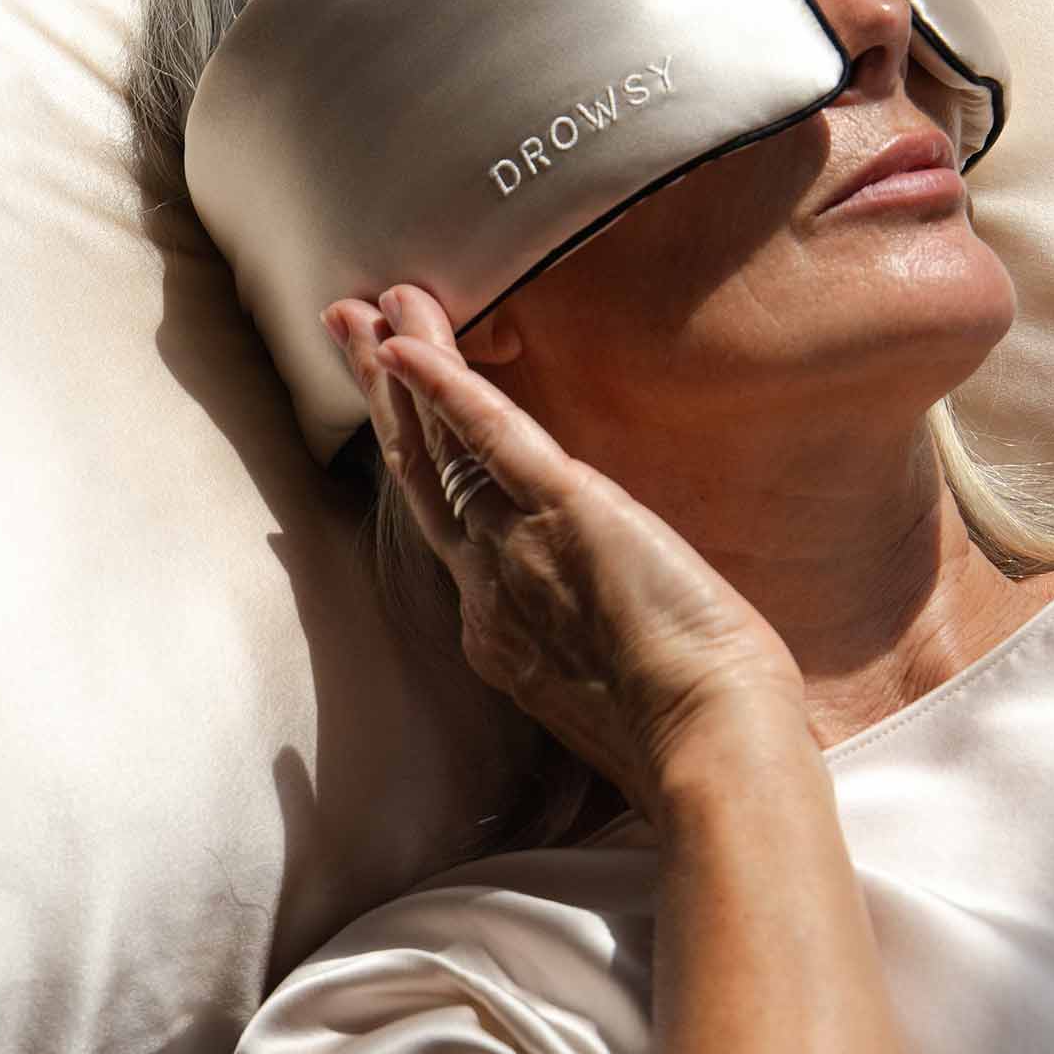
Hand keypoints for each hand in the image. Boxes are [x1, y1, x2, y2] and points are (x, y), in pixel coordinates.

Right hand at [322, 284, 812, 829]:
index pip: (446, 523)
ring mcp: (515, 549)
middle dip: (380, 396)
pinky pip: (491, 437)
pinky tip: (410, 342)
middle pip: (420, 474)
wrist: (709, 747)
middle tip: (345, 327)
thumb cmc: (689, 733)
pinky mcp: (566, 512)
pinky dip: (450, 386)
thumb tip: (592, 621)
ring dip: (403, 367)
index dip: (417, 456)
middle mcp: (488, 585)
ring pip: (442, 445)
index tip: (397, 418)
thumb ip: (578, 646)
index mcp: (499, 626)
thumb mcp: (609, 690)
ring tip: (368, 306)